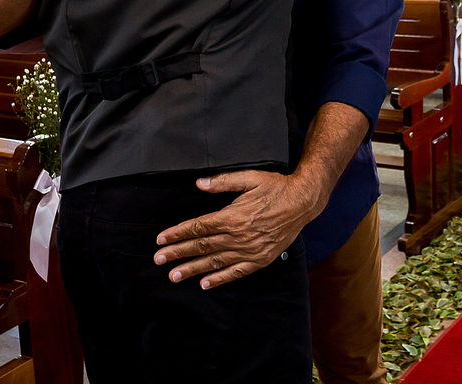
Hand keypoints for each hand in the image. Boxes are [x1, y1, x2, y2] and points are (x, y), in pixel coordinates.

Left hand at [154, 170, 317, 289]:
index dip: (178, 234)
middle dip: (178, 253)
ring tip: (174, 276)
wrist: (303, 202)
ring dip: (192, 269)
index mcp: (233, 216)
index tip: (161, 240)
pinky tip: (205, 284)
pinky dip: (220, 279)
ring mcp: (249, 251)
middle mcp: (239, 236)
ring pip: (215, 262)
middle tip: (158, 260)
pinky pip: (236, 272)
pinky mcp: (260, 259)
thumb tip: (199, 183)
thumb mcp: (250, 178)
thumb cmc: (276, 187)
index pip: (198, 227)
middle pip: (202, 246)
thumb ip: (223, 181)